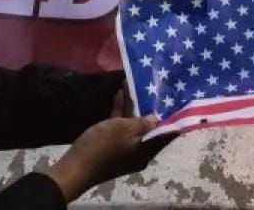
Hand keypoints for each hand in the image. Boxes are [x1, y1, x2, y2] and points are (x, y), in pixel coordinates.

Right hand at [44, 90, 174, 202]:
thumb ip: (142, 123)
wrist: (74, 167)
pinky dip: (121, 113)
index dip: (173, 118)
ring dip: (134, 106)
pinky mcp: (111, 146)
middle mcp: (139, 151)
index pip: (166, 134)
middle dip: (150, 107)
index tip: (179, 101)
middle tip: (157, 89)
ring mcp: (125, 149)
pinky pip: (120, 127)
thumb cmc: (102, 147)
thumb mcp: (123, 130)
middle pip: (150, 127)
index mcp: (147, 150)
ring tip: (135, 85)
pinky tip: (120, 95)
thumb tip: (156, 119)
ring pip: (133, 125)